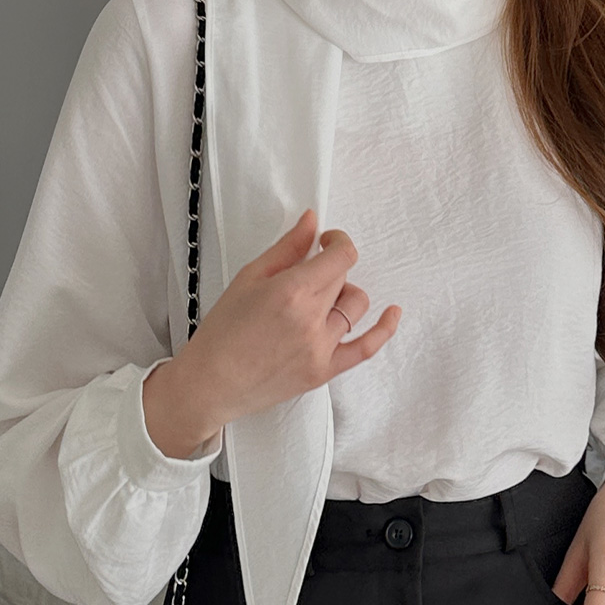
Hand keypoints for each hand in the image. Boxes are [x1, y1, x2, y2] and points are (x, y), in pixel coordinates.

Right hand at [171, 209, 401, 435]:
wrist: (212, 383)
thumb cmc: (222, 332)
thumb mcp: (249, 279)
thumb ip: (287, 249)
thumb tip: (311, 221)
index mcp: (291, 291)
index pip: (341, 256)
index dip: (338, 242)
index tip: (327, 242)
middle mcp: (311, 319)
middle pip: (344, 279)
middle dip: (329, 271)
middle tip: (305, 277)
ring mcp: (321, 348)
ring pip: (355, 306)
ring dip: (343, 296)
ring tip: (319, 301)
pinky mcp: (325, 371)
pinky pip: (366, 348)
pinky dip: (384, 329)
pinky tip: (393, 313)